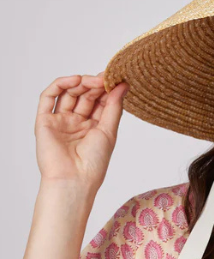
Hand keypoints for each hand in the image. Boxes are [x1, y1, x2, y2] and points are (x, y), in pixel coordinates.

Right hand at [35, 72, 128, 193]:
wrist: (74, 179)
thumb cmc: (93, 163)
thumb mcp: (109, 131)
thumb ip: (114, 107)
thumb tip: (123, 85)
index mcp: (94, 127)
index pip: (99, 101)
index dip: (107, 89)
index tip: (116, 79)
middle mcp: (76, 123)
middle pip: (84, 95)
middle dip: (95, 85)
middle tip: (104, 78)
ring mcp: (60, 121)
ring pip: (68, 93)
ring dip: (80, 83)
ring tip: (92, 81)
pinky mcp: (45, 121)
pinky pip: (48, 97)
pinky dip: (60, 85)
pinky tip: (75, 80)